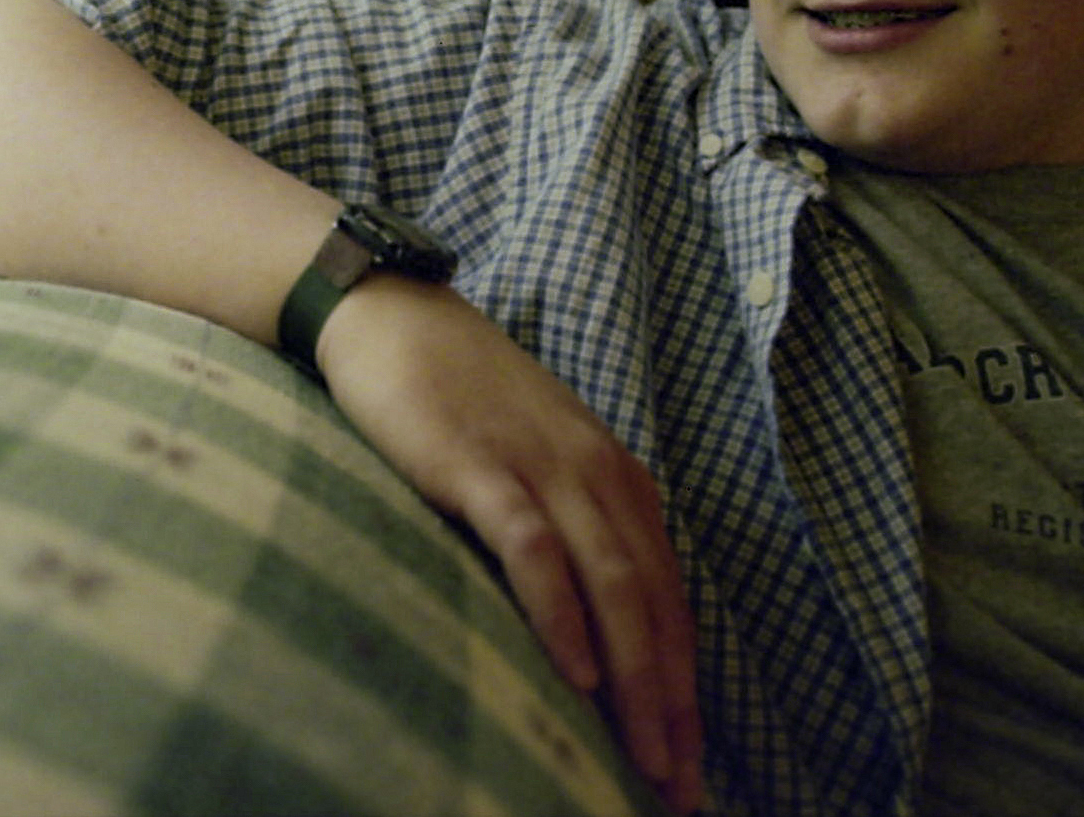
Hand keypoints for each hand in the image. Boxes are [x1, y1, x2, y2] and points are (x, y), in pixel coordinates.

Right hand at [314, 276, 705, 814]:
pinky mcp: (481, 468)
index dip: (685, 683)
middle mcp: (596, 475)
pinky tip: (575, 672)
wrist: (391, 314)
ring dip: (637, 678)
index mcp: (616, 480)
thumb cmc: (457, 397)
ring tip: (647, 754)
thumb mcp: (534, 460)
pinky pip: (535, 550)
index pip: (668, 597)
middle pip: (653, 604)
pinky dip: (561, 613)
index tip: (692, 760)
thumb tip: (589, 626)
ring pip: (612, 585)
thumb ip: (569, 527)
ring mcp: (541, 469)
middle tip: (682, 785)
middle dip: (674, 703)